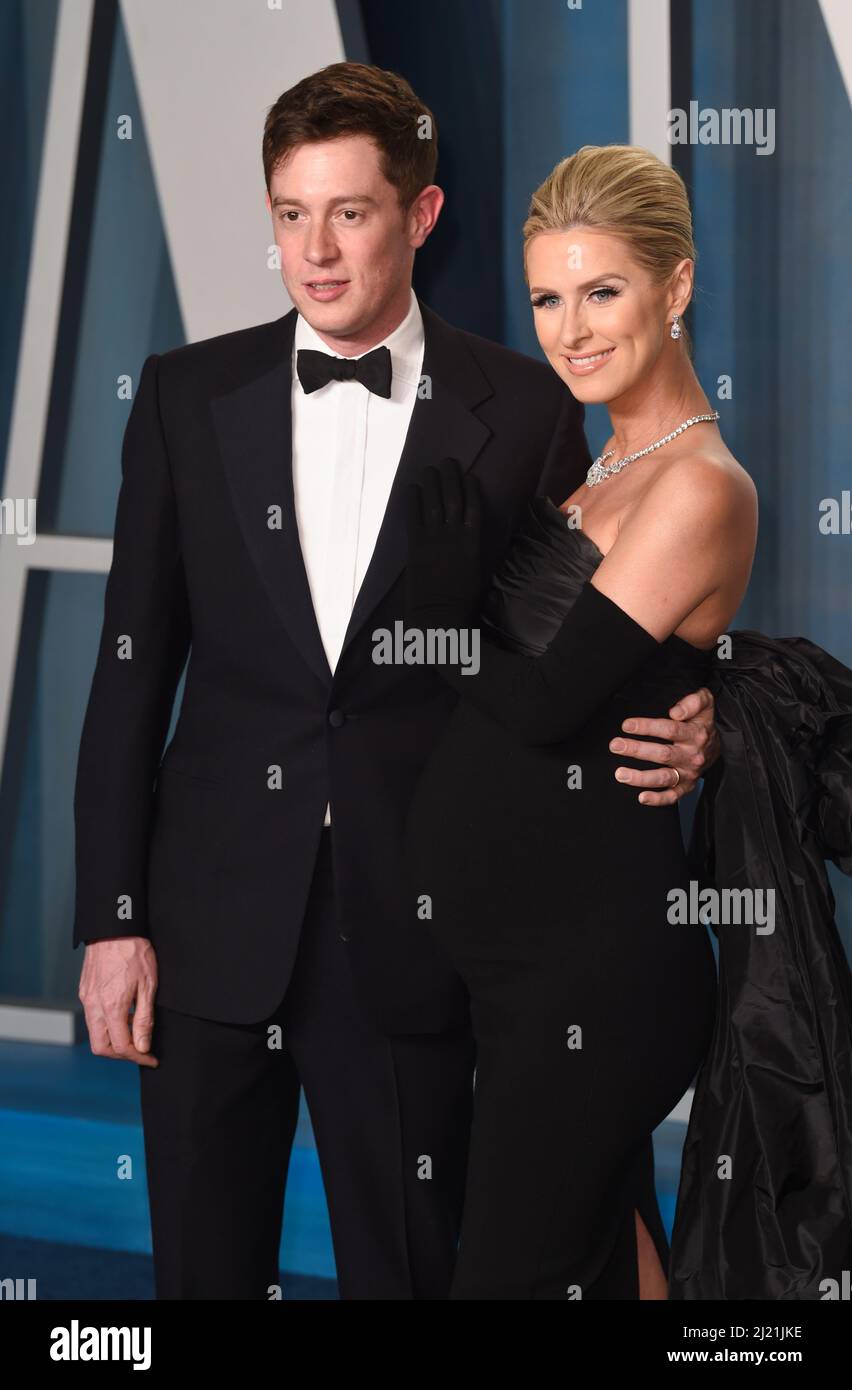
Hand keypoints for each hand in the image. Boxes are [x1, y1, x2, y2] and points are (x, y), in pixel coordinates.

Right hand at [78, 937, 158, 1065]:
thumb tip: (142, 1047)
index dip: (138, 1057)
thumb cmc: (135, 952)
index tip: (151, 1058)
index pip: (122, 1047)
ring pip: (95, 1033)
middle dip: (121, 1055)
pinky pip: (92, 1017)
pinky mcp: (84, 990)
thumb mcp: (148, 986)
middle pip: (101, 1047)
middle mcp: (94, 1006)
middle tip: (140, 1050)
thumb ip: (144, 1019)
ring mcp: (87, 998)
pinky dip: (106, 1025)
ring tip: (134, 1031)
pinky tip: (122, 1015)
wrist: (114, 927)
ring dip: (113, 1040)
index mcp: (111, 1007)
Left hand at [405, 458, 481, 630]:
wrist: (439, 614)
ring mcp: (433, 538)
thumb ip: (475, 552)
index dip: (471, 489)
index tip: (469, 476)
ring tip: (430, 468)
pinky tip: (411, 487)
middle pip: (452, 498)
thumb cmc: (464, 600)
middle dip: (450, 478)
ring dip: (431, 483)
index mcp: (472, 542)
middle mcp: (454, 535)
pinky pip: (413, 516)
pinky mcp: (415, 545)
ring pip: (433, 502)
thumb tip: (473, 540)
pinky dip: (412, 500)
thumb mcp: (479, 574)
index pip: (474, 507)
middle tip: (447, 462)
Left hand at [609, 686, 718, 805]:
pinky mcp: (686, 787)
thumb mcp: (705, 704)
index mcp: (695, 734)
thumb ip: (694, 701)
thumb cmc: (702, 723)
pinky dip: (657, 799)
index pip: (670, 730)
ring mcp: (688, 773)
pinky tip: (642, 797)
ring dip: (641, 778)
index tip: (627, 725)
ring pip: (664, 778)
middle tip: (616, 745)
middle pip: (663, 754)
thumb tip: (676, 712)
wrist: (716, 747)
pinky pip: (672, 796)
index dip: (647, 727)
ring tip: (620, 773)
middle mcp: (691, 756)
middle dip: (637, 750)